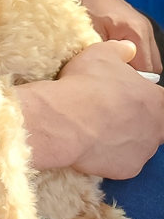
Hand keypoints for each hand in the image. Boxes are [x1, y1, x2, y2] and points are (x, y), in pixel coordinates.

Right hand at [18, 40, 163, 178]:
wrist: (64, 120)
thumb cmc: (86, 85)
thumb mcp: (100, 53)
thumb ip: (120, 50)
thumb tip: (128, 49)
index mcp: (157, 101)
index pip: (160, 101)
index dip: (142, 98)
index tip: (125, 96)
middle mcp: (157, 128)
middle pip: (153, 126)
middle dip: (135, 121)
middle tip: (110, 113)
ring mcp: (143, 152)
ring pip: (138, 145)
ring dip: (122, 138)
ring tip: (96, 128)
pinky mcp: (127, 170)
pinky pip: (121, 163)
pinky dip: (109, 156)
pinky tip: (91, 143)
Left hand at [76, 0, 161, 73]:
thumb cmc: (86, 8)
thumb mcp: (90, 36)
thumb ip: (103, 57)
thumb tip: (106, 77)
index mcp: (135, 33)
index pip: (145, 70)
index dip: (131, 81)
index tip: (115, 84)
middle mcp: (145, 31)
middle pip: (153, 67)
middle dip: (136, 77)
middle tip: (116, 80)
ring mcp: (145, 29)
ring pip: (151, 60)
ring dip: (136, 67)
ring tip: (116, 69)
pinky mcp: (140, 28)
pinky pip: (145, 51)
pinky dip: (135, 58)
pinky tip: (117, 59)